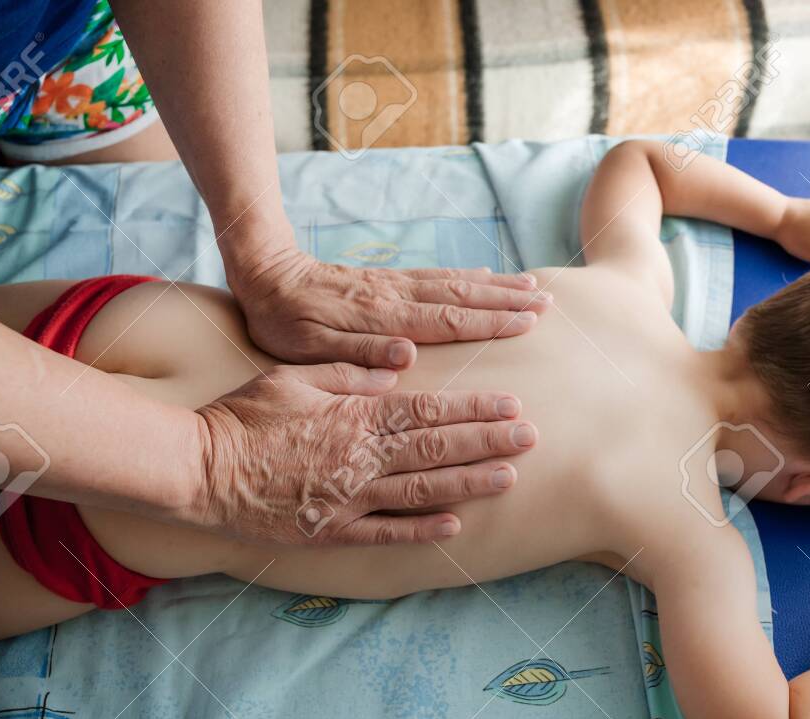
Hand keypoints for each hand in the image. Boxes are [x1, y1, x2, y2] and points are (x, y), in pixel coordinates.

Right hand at [190, 363, 537, 544]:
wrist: (196, 470)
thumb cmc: (241, 417)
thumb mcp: (292, 378)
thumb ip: (346, 372)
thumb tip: (394, 367)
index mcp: (354, 417)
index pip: (428, 411)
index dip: (474, 409)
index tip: (510, 406)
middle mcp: (361, 459)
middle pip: (438, 448)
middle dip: (489, 442)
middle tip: (531, 437)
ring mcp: (349, 499)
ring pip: (424, 490)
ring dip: (470, 483)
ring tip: (510, 477)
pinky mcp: (332, 531)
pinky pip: (386, 532)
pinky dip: (423, 530)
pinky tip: (456, 526)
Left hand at [229, 247, 552, 364]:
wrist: (263, 272)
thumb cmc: (283, 320)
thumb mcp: (308, 348)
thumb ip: (358, 353)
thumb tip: (407, 355)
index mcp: (381, 318)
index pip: (446, 321)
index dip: (489, 323)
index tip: (527, 322)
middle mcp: (394, 296)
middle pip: (461, 297)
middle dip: (506, 301)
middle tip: (547, 303)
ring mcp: (393, 285)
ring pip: (454, 283)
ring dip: (495, 286)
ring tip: (531, 287)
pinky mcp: (387, 280)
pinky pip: (437, 276)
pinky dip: (467, 278)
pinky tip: (485, 279)